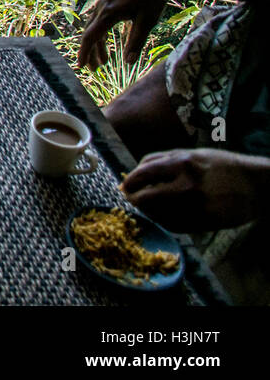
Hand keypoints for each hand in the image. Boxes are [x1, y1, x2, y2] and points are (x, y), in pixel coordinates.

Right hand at [78, 0, 168, 68]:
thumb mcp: (148, 21)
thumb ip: (136, 42)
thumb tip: (129, 63)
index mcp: (109, 12)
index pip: (91, 36)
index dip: (85, 52)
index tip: (81, 66)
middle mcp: (102, 7)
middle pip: (90, 33)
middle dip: (91, 52)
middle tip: (95, 70)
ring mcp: (104, 2)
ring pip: (94, 26)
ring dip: (97, 44)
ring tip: (105, 61)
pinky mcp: (109, 0)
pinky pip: (99, 19)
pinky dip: (100, 32)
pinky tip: (107, 41)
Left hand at [120, 149, 269, 232]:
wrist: (255, 185)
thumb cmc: (221, 166)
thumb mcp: (192, 154)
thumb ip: (163, 161)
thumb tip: (136, 172)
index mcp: (182, 163)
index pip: (143, 173)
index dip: (129, 181)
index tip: (124, 186)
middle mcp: (187, 185)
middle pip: (146, 197)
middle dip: (134, 199)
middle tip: (131, 199)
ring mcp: (196, 206)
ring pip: (158, 213)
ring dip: (149, 211)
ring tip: (149, 207)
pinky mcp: (204, 222)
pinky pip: (174, 225)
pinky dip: (164, 221)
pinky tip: (165, 215)